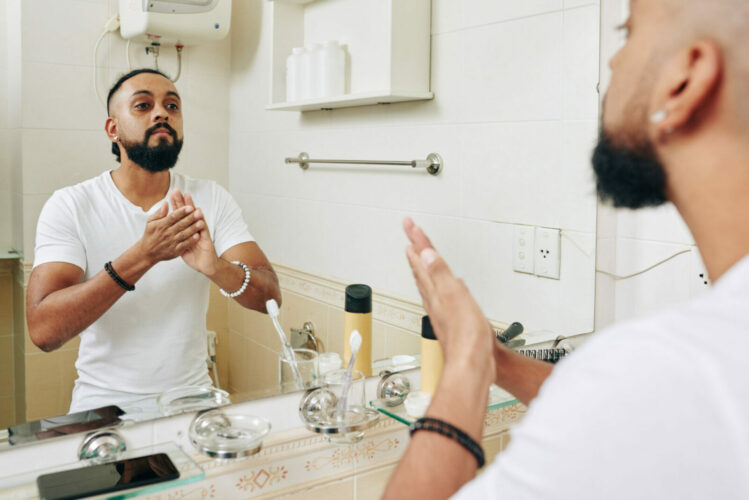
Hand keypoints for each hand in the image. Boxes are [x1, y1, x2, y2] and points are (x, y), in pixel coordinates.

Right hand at [137, 201, 203, 264]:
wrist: (148, 252)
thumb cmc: (150, 235)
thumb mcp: (150, 222)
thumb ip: (159, 212)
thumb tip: (166, 203)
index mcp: (161, 225)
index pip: (173, 217)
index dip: (182, 212)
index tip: (190, 207)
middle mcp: (167, 233)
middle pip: (180, 224)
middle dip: (190, 218)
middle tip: (199, 213)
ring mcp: (171, 242)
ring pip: (184, 234)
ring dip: (193, 229)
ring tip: (201, 223)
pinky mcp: (175, 251)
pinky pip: (184, 245)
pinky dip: (191, 241)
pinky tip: (198, 236)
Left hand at [170, 188, 218, 275]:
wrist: (205, 265)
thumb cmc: (194, 255)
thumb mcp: (181, 244)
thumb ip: (177, 233)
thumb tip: (169, 225)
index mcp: (186, 228)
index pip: (180, 213)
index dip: (176, 204)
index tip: (171, 194)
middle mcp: (194, 227)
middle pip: (187, 212)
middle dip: (182, 201)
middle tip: (178, 190)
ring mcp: (200, 232)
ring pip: (196, 218)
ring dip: (192, 207)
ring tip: (188, 197)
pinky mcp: (205, 238)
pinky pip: (203, 230)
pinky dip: (200, 222)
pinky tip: (199, 214)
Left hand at [403, 217, 494, 381]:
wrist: (472, 365)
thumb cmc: (466, 337)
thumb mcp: (456, 298)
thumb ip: (441, 275)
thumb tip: (427, 254)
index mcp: (436, 291)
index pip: (423, 259)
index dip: (417, 240)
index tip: (409, 224)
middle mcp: (435, 299)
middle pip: (422, 269)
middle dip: (416, 250)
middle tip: (409, 234)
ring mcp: (441, 310)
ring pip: (427, 282)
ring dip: (422, 266)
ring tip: (418, 256)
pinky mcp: (451, 320)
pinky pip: (440, 295)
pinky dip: (440, 285)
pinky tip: (447, 287)